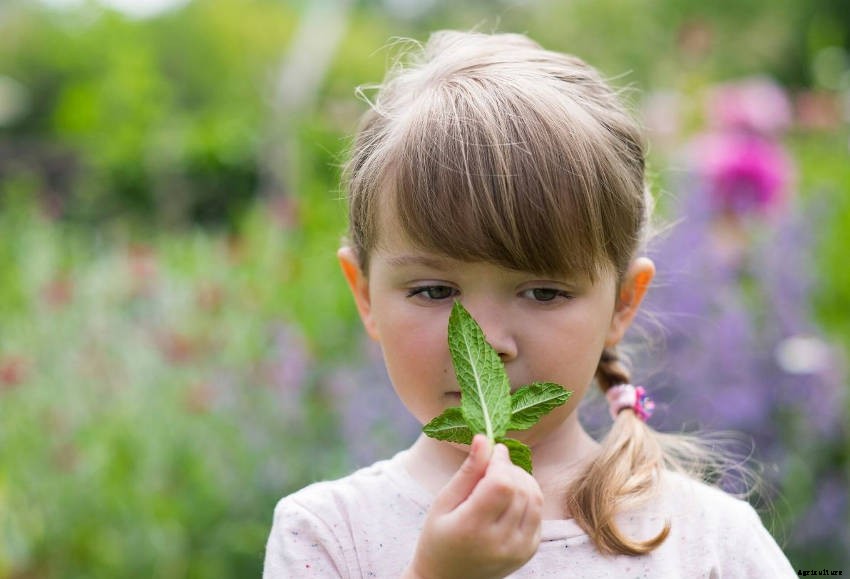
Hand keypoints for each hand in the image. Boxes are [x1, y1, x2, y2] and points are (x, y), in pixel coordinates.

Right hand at [404, 435, 543, 578]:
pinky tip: (510, 497)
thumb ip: (468, 471)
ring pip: (534, 499)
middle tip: (494, 464)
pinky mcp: (528, 552)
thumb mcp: (444, 502)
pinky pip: (538, 514)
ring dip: (522, 479)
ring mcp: (517, 550)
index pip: (502, 484)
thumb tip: (484, 438)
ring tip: (502, 478)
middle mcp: (499, 542)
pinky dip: (528, 497)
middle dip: (510, 467)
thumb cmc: (438, 537)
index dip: (501, 461)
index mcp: (472, 528)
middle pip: (520, 489)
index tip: (493, 450)